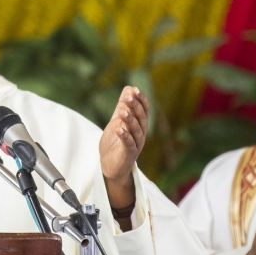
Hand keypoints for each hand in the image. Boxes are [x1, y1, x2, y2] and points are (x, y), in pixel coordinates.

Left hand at [99, 86, 149, 230]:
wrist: (110, 166)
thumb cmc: (115, 143)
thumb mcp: (117, 122)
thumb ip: (122, 106)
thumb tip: (129, 88)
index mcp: (139, 125)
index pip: (144, 110)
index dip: (141, 100)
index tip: (134, 90)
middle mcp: (140, 134)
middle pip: (141, 118)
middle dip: (135, 106)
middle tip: (128, 97)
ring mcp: (136, 144)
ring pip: (136, 130)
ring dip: (130, 120)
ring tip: (122, 112)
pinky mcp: (129, 154)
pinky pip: (129, 144)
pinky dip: (124, 136)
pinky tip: (119, 129)